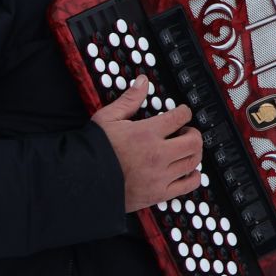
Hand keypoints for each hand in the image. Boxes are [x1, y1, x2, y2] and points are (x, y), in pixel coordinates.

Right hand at [90, 76, 203, 213]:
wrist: (81, 180)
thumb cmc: (93, 150)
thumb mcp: (107, 118)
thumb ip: (129, 100)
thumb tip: (143, 82)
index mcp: (146, 133)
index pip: (180, 117)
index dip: (184, 112)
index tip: (182, 113)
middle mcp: (157, 154)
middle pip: (193, 141)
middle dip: (193, 133)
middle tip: (186, 132)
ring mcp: (160, 175)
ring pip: (193, 161)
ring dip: (194, 152)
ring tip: (185, 149)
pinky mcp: (159, 193)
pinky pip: (188, 185)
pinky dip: (194, 177)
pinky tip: (189, 171)